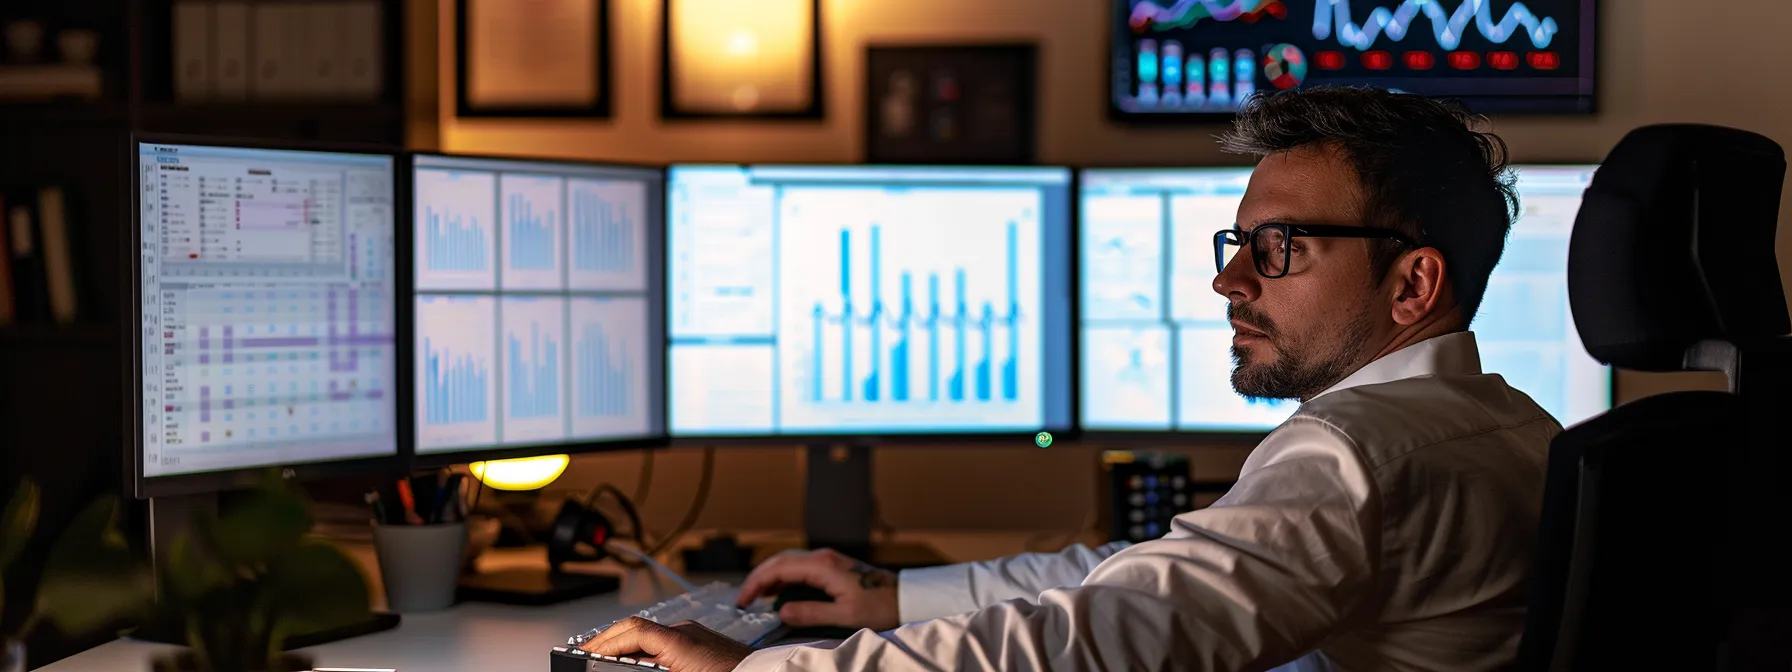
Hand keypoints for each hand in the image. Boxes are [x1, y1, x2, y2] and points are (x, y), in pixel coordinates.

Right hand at [580, 617, 752, 671]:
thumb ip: (649, 669)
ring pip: (648, 631)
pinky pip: (662, 638)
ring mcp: (693, 633)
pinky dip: (641, 646)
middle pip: (635, 627)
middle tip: (585, 653)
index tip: (584, 653)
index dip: (603, 643)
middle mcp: (685, 630)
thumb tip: (625, 664)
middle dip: (607, 640)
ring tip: (603, 655)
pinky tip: (634, 658)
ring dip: (623, 642)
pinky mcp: (699, 641)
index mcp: (679, 639)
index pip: (631, 632)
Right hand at [734, 548, 899, 630]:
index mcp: (824, 565)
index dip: (757, 583)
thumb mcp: (846, 616)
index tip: (743, 601)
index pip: (779, 568)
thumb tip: (781, 611)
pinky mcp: (833, 566)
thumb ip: (811, 613)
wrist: (906, 598)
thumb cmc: (881, 607)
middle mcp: (824, 557)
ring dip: (769, 577)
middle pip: (780, 561)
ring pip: (789, 562)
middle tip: (743, 600)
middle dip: (758, 579)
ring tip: (755, 597)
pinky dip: (783, 577)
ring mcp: (828, 559)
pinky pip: (800, 567)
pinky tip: (778, 592)